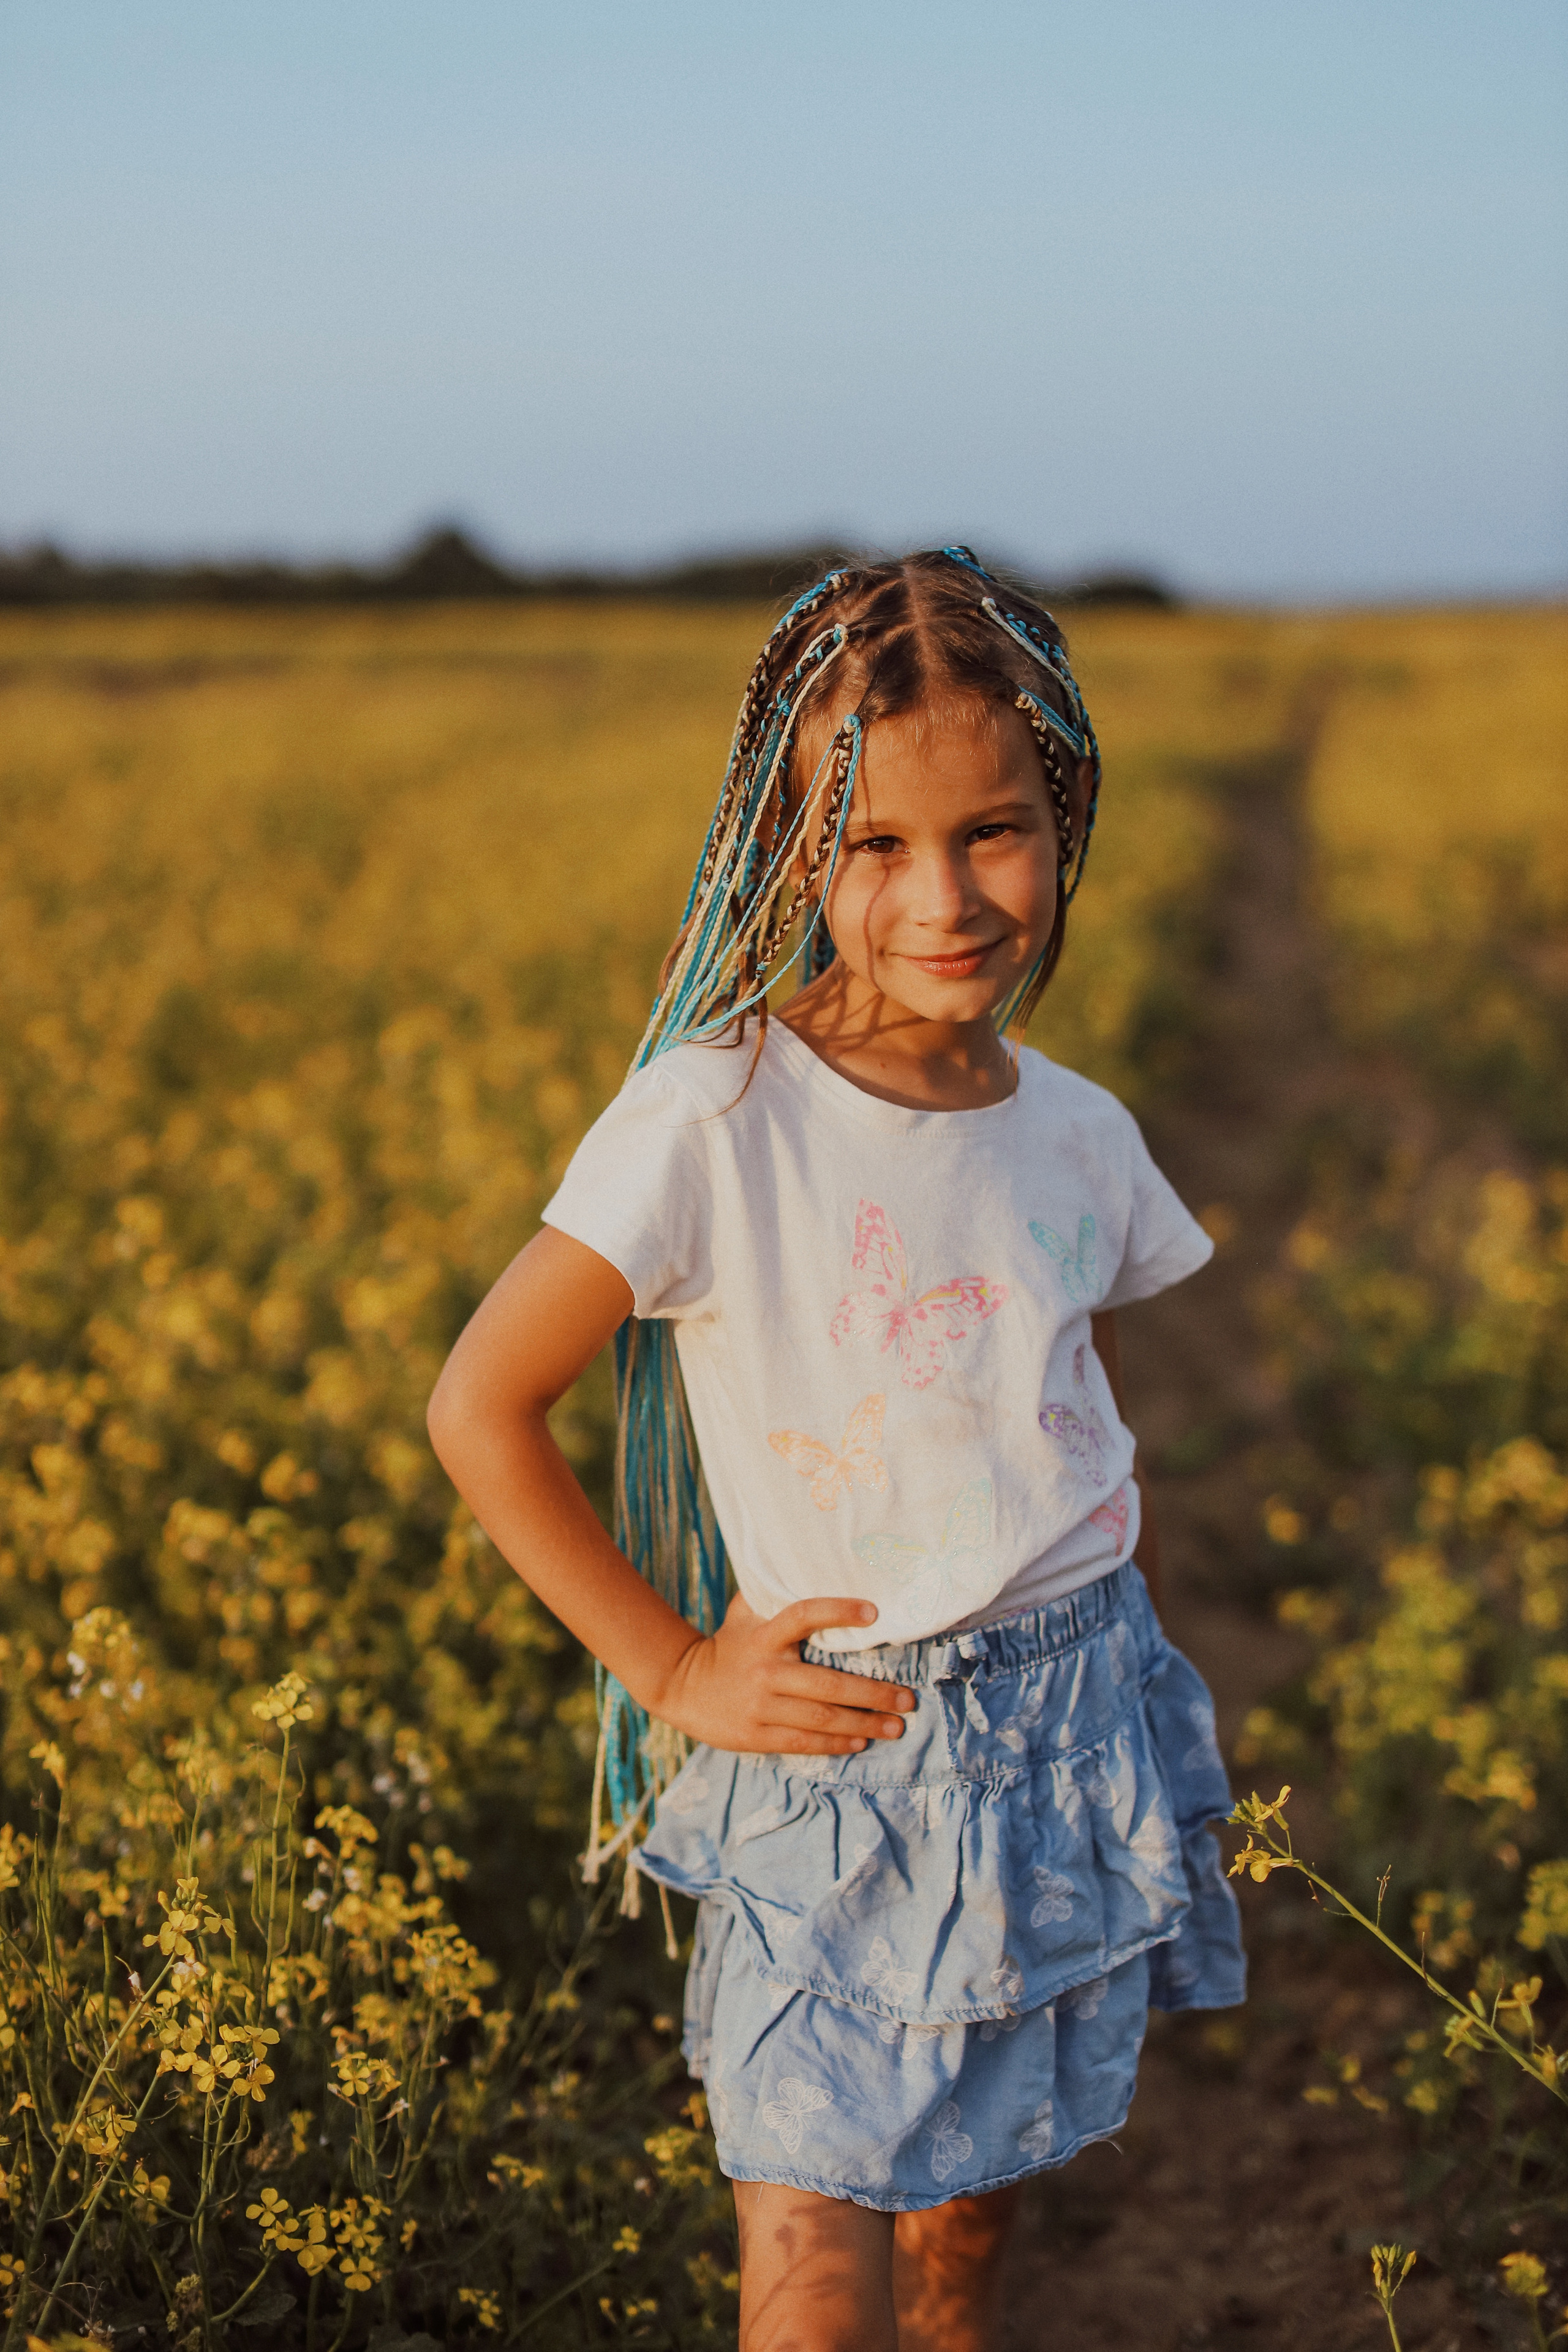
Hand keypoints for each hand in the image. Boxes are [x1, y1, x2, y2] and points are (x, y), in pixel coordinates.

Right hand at [652, 1593, 915, 1755]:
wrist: (681, 1687)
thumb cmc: (728, 1644)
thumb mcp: (744, 1613)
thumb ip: (774, 1593)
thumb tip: (812, 1562)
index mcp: (765, 1635)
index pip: (804, 1615)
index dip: (838, 1611)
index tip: (874, 1613)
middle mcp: (765, 1670)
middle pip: (828, 1684)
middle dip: (874, 1693)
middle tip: (908, 1698)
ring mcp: (761, 1706)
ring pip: (823, 1718)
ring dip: (865, 1723)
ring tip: (897, 1726)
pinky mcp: (756, 1735)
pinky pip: (804, 1742)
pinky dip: (837, 1743)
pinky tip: (862, 1741)